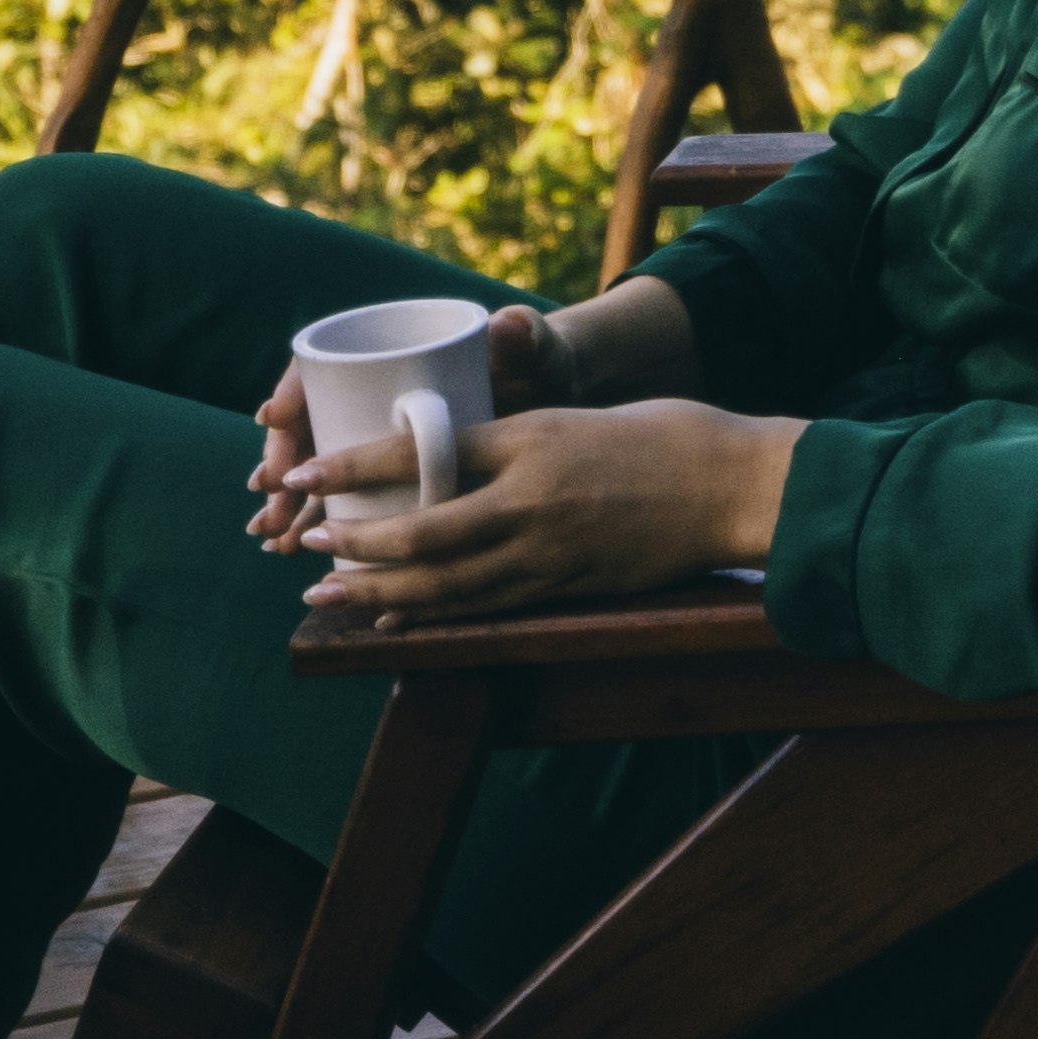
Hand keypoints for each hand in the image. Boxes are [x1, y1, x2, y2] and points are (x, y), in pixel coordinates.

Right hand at [243, 299, 562, 552]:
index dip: (293, 392)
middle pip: (312, 428)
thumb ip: (525, 338)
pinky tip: (304, 557)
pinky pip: (347, 506)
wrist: (557, 407)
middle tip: (272, 497)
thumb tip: (510, 326)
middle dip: (285, 466)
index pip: (323, 366)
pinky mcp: (395, 481)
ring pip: (323, 475)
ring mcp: (380, 440)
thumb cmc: (539, 370)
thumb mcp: (533, 354)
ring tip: (278, 540)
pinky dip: (325, 530)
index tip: (275, 419)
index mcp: (392, 355)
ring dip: (294, 507)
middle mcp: (374, 396)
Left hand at [277, 392, 788, 625]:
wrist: (732, 483)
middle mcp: (530, 501)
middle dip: (357, 546)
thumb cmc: (660, 436)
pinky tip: (397, 621)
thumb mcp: (571, 417)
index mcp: (527, 440)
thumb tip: (438, 456)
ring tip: (331, 595)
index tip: (305, 471)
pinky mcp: (569, 588)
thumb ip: (506, 442)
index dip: (353, 467)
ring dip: (382, 594)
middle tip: (309, 543)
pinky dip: (434, 617)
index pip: (419, 453)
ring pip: (448, 586)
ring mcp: (550, 552)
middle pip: (422, 536)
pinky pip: (487, 608)